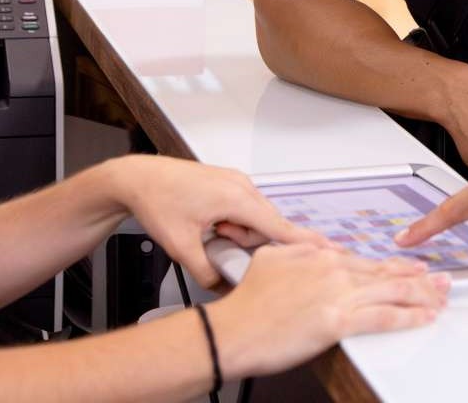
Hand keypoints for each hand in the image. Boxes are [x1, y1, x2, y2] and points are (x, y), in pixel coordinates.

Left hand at [107, 157, 329, 288]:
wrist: (137, 178)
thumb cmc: (157, 202)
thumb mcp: (180, 246)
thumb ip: (207, 272)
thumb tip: (224, 289)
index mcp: (236, 198)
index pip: (279, 226)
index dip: (304, 242)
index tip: (330, 250)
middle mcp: (242, 185)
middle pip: (265, 226)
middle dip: (246, 242)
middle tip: (216, 240)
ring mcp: (236, 182)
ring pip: (254, 219)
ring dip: (237, 232)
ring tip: (209, 231)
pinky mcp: (229, 184)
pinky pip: (244, 210)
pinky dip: (233, 222)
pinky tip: (210, 224)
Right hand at [206, 245, 449, 378]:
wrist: (232, 330)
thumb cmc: (246, 304)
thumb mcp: (269, 259)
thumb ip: (296, 251)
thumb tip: (311, 251)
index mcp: (317, 254)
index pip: (364, 259)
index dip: (390, 265)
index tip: (407, 267)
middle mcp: (332, 268)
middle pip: (384, 272)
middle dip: (417, 276)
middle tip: (440, 278)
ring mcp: (337, 292)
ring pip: (392, 290)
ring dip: (423, 293)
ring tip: (441, 295)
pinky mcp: (338, 319)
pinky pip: (384, 316)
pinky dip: (409, 316)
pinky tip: (424, 316)